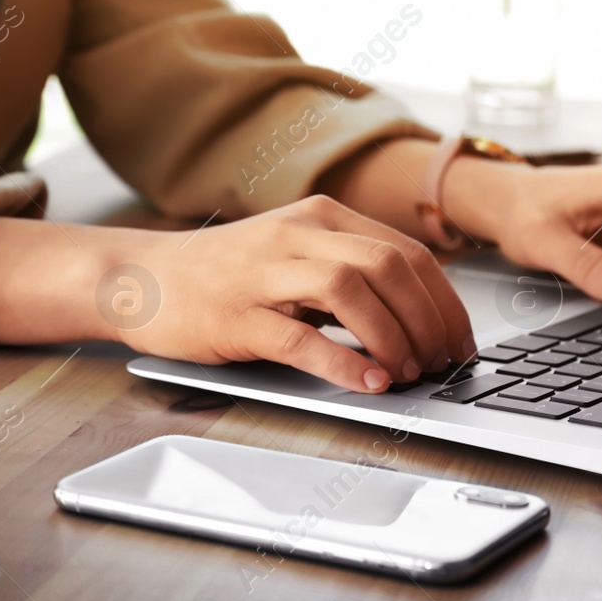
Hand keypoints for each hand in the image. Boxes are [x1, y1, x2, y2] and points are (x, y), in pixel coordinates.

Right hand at [109, 196, 473, 392]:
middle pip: (390, 266)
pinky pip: (300, 336)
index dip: (445, 302)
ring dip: (393, 335)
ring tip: (407, 372)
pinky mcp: (236, 315)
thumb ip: (349, 274)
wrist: (140, 277)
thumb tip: (418, 321)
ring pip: (352, 289)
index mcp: (322, 217)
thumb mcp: (294, 256)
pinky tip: (367, 383)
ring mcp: (264, 272)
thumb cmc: (224, 275)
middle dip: (429, 320)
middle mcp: (298, 234)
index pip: (407, 252)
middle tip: (442, 363)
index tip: (461, 342)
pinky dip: (342, 362)